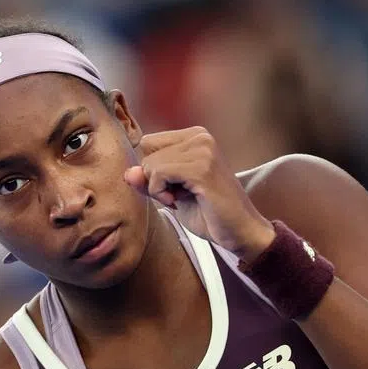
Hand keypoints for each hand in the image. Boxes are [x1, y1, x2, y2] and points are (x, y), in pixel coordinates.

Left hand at [124, 127, 276, 259]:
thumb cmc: (208, 213)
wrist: (239, 232)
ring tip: (183, 198)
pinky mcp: (201, 168)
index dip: (153, 169)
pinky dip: (162, 193)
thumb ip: (149, 180)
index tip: (175, 186)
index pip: (148, 142)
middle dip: (154, 178)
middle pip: (146, 150)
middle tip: (179, 194)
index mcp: (195, 136)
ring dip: (159, 189)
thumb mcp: (170, 193)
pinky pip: (159, 174)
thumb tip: (128, 173)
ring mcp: (202, 150)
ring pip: (150, 164)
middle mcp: (200, 137)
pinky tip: (181, 201)